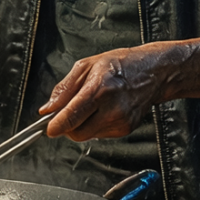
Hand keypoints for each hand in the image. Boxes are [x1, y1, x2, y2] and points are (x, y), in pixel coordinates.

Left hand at [38, 46, 167, 140]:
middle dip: (68, 126)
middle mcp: (112, 108)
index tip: (49, 128)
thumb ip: (64, 89)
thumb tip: (47, 109)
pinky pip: (100, 134)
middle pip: (77, 133)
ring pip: (87, 135)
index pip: (71, 117)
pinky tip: (104, 109)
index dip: (56, 126)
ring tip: (93, 104)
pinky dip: (96, 125)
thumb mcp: (86, 66)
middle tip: (70, 111)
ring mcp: (120, 121)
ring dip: (82, 125)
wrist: (153, 71)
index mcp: (99, 89)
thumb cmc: (121, 64)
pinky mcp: (126, 129)